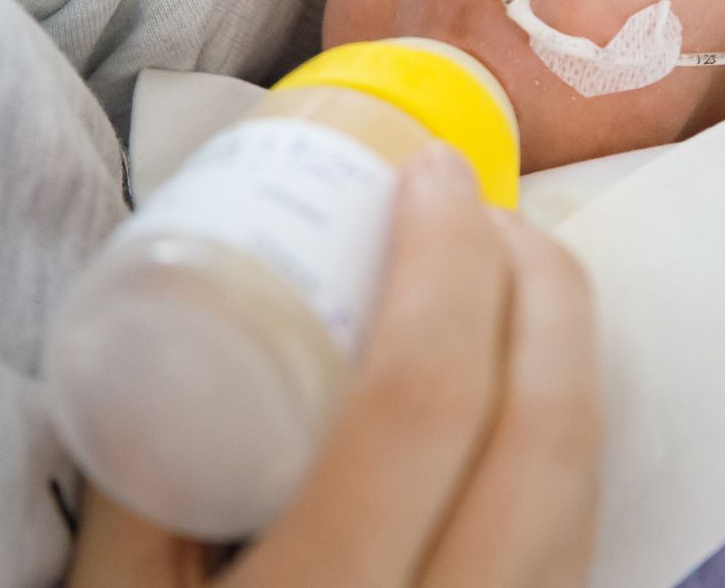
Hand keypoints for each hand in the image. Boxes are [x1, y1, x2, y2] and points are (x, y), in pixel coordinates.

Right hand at [66, 148, 601, 586]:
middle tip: (493, 207)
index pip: (419, 407)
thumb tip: (190, 310)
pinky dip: (567, 451)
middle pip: (544, 439)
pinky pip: (577, 555)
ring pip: (584, 500)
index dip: (444, 266)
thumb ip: (139, 489)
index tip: (432, 175)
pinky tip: (528, 401)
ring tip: (520, 278)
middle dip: (543, 291)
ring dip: (572, 364)